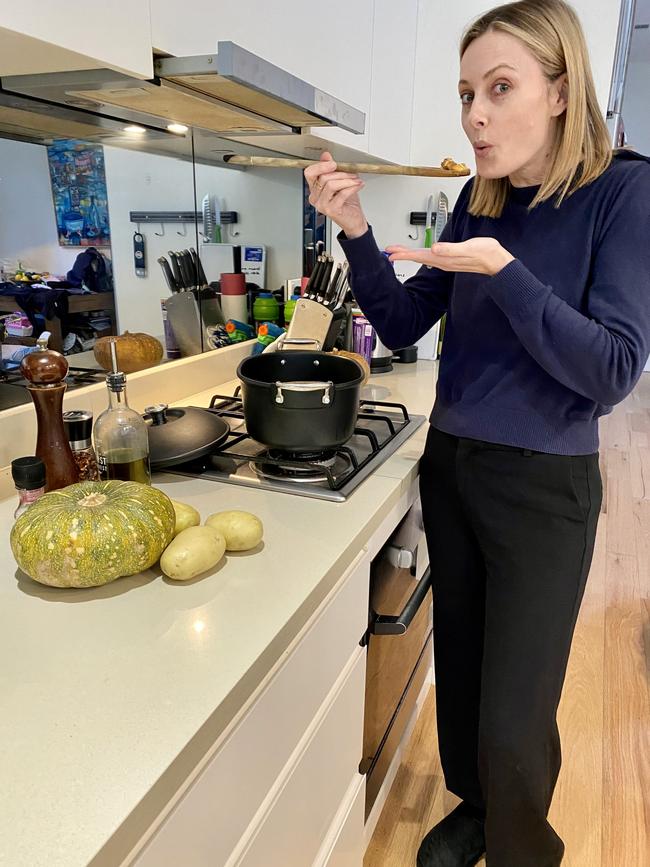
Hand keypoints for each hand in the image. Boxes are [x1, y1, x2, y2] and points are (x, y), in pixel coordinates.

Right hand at [304, 151, 368, 238]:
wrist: (354, 220)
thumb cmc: (347, 203)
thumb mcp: (339, 182)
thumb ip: (331, 169)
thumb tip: (326, 155)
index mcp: (314, 189)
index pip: (309, 173)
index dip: (320, 166)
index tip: (333, 163)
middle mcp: (315, 198)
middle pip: (323, 178)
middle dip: (340, 173)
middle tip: (352, 174)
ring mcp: (322, 205)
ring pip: (331, 185)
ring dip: (347, 180)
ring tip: (356, 180)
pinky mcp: (331, 210)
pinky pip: (341, 193)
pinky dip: (352, 187)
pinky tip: (358, 185)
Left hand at [385, 237, 513, 275]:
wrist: (497, 262)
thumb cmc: (486, 254)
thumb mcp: (469, 248)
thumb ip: (451, 249)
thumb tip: (434, 248)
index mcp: (444, 258)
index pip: (419, 255)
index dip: (404, 254)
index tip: (391, 253)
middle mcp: (443, 261)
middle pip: (418, 257)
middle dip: (402, 254)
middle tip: (388, 251)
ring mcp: (446, 261)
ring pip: (423, 258)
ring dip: (409, 255)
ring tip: (398, 252)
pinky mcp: (450, 259)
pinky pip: (430, 258)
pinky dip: (420, 255)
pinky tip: (419, 254)